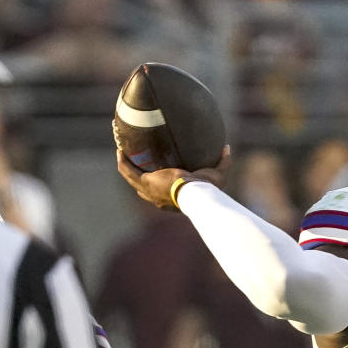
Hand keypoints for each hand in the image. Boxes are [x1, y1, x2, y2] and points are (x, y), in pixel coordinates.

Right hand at [116, 145, 231, 208]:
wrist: (196, 194)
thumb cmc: (208, 189)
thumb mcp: (218, 174)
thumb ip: (223, 161)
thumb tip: (227, 148)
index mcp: (173, 199)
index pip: (162, 194)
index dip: (158, 184)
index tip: (159, 172)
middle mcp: (158, 198)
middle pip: (143, 189)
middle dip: (138, 176)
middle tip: (135, 163)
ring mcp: (150, 191)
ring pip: (132, 179)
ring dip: (126, 166)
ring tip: (122, 153)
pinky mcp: (146, 183)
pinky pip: (129, 171)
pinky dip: (123, 162)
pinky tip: (120, 151)